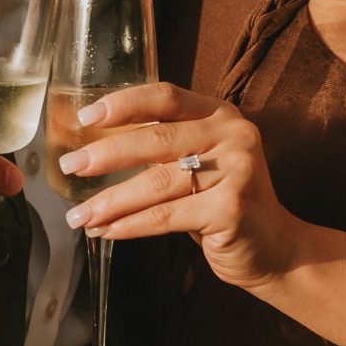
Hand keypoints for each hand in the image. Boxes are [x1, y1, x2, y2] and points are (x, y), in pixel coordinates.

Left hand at [55, 83, 297, 293]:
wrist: (275, 248)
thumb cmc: (224, 201)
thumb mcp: (201, 162)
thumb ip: (163, 148)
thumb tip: (92, 149)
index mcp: (220, 114)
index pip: (166, 97)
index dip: (124, 104)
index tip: (86, 117)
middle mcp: (232, 135)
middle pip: (156, 139)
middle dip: (106, 155)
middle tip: (70, 167)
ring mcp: (236, 171)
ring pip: (157, 183)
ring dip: (111, 201)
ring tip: (80, 215)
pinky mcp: (231, 209)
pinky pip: (167, 216)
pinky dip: (131, 225)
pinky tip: (107, 231)